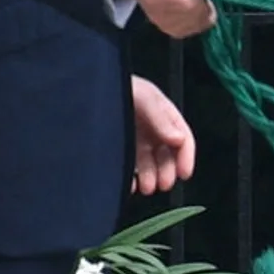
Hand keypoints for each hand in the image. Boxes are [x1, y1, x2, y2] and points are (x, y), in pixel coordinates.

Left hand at [128, 77, 197, 194]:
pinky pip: (130, 168)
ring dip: (151, 178)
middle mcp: (154, 130)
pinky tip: (130, 185)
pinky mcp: (120, 148)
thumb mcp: (144, 98)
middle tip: (163, 184)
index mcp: (165, 117)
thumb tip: (179, 140)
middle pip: (167, 156)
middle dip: (167, 171)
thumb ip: (161, 119)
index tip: (183, 174)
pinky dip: (132, 179)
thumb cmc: (119, 86)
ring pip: (150, 165)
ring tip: (147, 187)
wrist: (87, 88)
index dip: (186, 157)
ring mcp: (137, 140)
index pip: (183, 139)